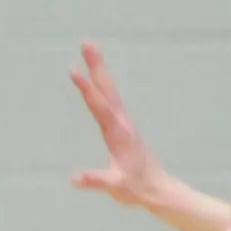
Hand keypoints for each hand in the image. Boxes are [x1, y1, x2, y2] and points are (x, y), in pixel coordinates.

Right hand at [68, 41, 173, 210]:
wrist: (156, 188)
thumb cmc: (136, 188)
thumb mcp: (116, 186)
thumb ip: (96, 180)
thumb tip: (74, 178)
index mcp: (117, 133)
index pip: (98, 106)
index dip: (86, 88)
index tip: (73, 70)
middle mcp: (120, 122)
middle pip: (106, 88)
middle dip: (96, 64)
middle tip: (86, 42)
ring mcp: (122, 121)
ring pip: (109, 89)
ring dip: (99, 69)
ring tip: (89, 49)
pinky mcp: (121, 125)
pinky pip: (109, 97)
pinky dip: (102, 83)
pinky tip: (98, 77)